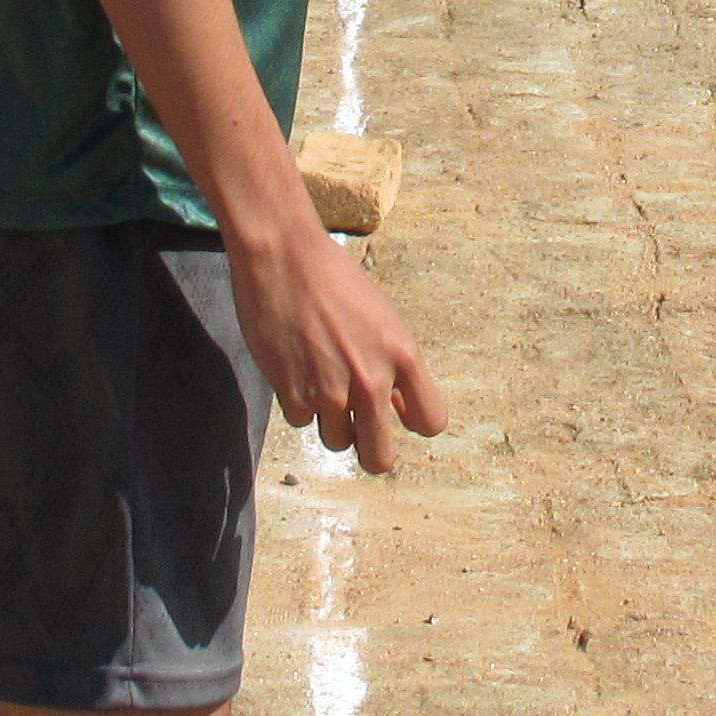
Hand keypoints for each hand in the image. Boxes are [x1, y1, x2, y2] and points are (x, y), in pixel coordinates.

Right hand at [232, 220, 449, 470]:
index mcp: (403, 355)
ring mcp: (331, 391)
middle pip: (380, 457)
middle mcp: (371, 380)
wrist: (284, 258)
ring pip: (337, 441)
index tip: (398, 414)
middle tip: (359, 431)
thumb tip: (397, 406)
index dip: (414, 422)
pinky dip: (298, 402)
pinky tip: (295, 368)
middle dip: (371, 449)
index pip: (431, 421)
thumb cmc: (334, 279)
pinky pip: (301, 421)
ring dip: (329, 421)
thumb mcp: (380, 317)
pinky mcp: (293, 393)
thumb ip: (392, 365)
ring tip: (320, 381)